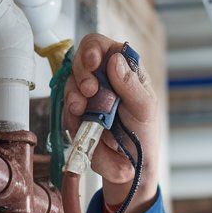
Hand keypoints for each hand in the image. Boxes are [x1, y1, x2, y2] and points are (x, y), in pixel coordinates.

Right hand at [64, 33, 160, 212]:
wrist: (131, 166)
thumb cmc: (143, 133)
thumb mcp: (145, 109)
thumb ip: (131, 86)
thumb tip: (115, 60)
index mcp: (123, 70)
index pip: (102, 46)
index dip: (93, 49)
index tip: (92, 63)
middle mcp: (102, 79)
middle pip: (80, 61)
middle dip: (81, 74)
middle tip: (88, 91)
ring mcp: (88, 97)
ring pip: (70, 84)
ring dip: (74, 96)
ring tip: (82, 110)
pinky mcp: (77, 116)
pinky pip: (66, 110)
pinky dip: (71, 116)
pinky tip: (80, 123)